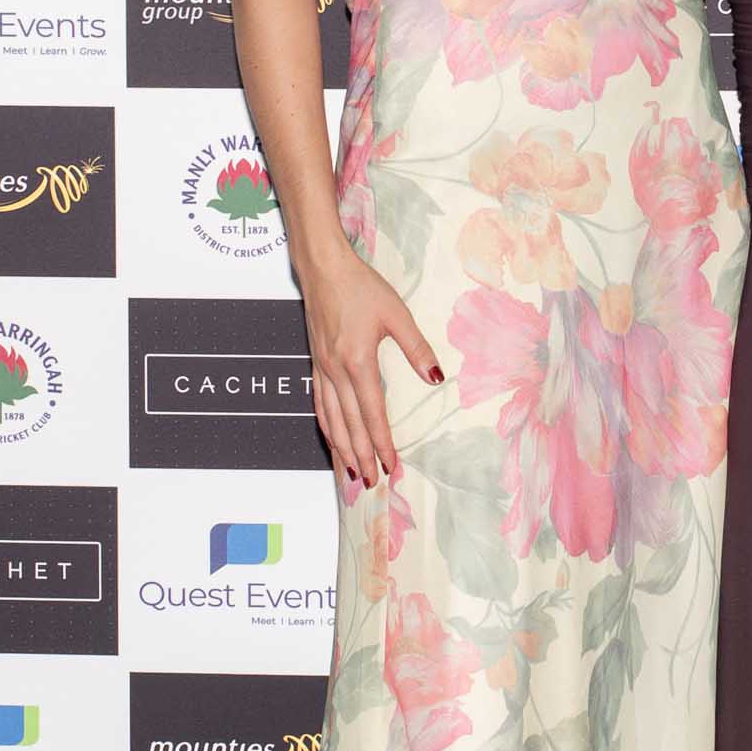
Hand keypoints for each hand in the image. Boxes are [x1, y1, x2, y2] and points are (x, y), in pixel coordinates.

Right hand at [300, 243, 442, 484]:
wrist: (323, 268)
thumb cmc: (360, 287)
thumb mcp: (396, 314)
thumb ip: (417, 348)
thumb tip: (436, 376)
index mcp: (357, 362)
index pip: (371, 413)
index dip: (381, 443)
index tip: (391, 465)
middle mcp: (336, 371)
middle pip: (348, 424)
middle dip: (360, 456)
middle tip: (370, 482)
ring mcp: (322, 369)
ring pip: (330, 419)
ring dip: (340, 449)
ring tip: (350, 473)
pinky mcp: (316, 363)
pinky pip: (320, 404)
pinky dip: (326, 427)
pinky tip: (332, 439)